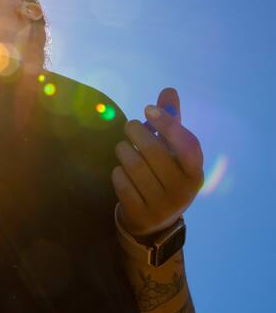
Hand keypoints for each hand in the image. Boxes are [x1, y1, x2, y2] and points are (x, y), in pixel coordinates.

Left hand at [112, 87, 204, 241]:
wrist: (154, 221)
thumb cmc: (164, 175)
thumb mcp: (172, 152)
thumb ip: (171, 122)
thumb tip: (168, 90)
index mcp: (195, 172)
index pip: (186, 144)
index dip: (167, 124)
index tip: (148, 108)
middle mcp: (183, 190)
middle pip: (153, 151)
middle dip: (136, 133)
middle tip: (130, 126)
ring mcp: (162, 205)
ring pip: (134, 165)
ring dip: (123, 150)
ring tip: (123, 148)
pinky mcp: (140, 213)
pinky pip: (121, 182)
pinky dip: (118, 172)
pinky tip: (121, 171)